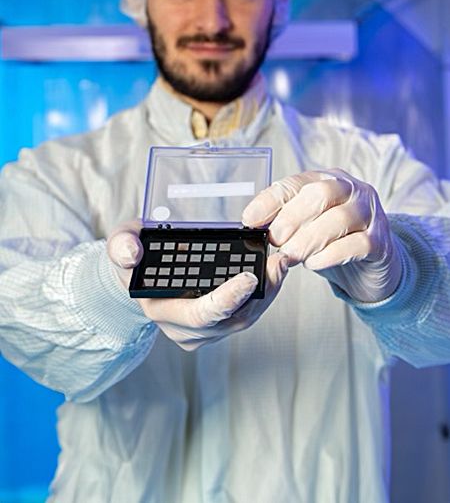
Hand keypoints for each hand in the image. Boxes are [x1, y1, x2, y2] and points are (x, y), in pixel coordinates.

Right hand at [107, 221, 288, 349]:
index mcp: (159, 308)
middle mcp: (182, 328)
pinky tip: (273, 272)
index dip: (226, 300)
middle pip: (231, 320)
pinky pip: (245, 315)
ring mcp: (201, 331)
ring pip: (243, 320)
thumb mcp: (120, 242)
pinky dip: (263, 295)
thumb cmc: (133, 254)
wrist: (137, 272)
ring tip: (281, 263)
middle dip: (259, 294)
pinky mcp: (216, 326)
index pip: (200, 314)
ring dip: (267, 294)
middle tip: (278, 263)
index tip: (248, 277)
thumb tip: (131, 253)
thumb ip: (122, 246)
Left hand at [242, 169, 402, 302]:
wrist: (373, 266)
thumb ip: (285, 220)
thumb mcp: (307, 226)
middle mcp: (352, 190)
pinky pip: (356, 244)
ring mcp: (370, 214)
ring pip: (339, 219)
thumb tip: (253, 224)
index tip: (250, 219)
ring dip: (309, 239)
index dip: (271, 200)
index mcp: (328, 180)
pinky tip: (315, 263)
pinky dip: (331, 255)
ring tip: (292, 256)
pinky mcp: (380, 241)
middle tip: (275, 239)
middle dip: (292, 217)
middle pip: (320, 194)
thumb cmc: (335, 241)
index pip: (296, 182)